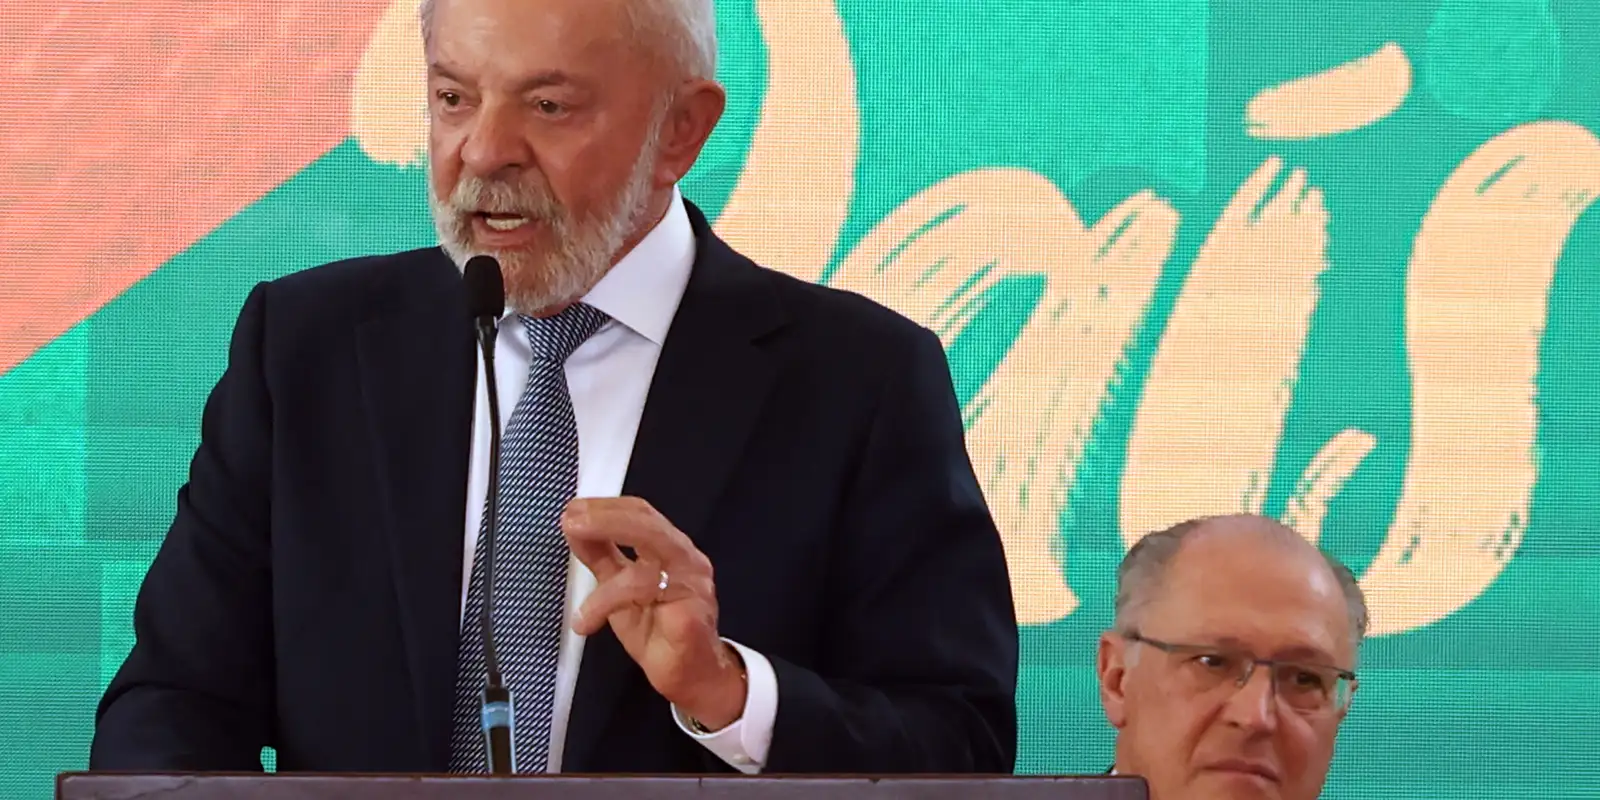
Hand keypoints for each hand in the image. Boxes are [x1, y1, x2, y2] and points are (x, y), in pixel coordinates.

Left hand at [562, 497, 746, 729]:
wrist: (691, 677)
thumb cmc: (660, 633)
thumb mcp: (619, 588)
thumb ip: (602, 558)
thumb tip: (576, 528)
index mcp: (671, 549)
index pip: (641, 513)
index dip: (606, 507)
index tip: (573, 509)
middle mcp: (686, 559)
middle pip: (648, 522)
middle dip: (606, 515)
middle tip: (573, 519)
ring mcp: (693, 583)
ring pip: (650, 549)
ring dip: (606, 545)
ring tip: (574, 543)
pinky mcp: (690, 611)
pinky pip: (645, 595)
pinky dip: (606, 602)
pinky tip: (586, 618)